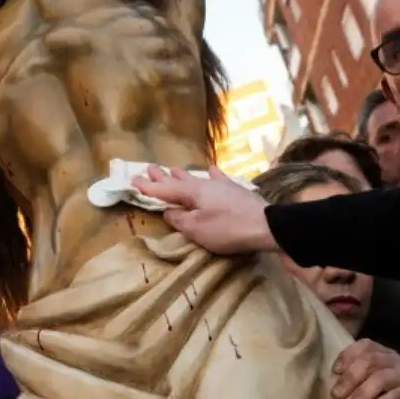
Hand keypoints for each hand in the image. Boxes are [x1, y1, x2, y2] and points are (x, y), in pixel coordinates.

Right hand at [132, 166, 275, 254]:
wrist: (267, 225)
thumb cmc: (229, 229)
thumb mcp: (198, 229)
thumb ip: (180, 220)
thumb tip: (168, 211)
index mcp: (192, 193)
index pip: (164, 190)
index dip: (148, 187)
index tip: (133, 180)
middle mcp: (205, 185)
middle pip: (179, 180)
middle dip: (162, 177)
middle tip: (148, 168)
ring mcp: (222, 186)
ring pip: (196, 178)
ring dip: (182, 175)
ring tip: (171, 169)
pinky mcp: (236, 191)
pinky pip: (219, 179)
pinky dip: (211, 174)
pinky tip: (210, 169)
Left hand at [332, 339, 399, 398]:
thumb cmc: (394, 396)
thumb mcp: (376, 384)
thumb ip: (359, 380)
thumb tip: (332, 388)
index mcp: (384, 354)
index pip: (365, 346)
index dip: (348, 355)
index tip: (335, 371)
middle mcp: (396, 360)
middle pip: (370, 360)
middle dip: (351, 377)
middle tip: (336, 395)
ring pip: (382, 378)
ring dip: (362, 394)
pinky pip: (397, 396)